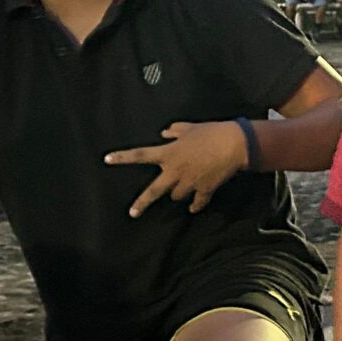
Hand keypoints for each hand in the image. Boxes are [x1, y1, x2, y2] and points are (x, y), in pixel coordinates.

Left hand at [106, 120, 246, 216]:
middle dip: (142, 203)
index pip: (140, 155)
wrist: (234, 145)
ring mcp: (189, 183)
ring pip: (177, 196)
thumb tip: (164, 132)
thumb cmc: (211, 132)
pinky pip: (197, 202)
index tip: (107, 159)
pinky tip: (194, 207)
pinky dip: (196, 205)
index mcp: (169, 154)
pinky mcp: (204, 190)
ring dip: (179, 192)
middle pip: (154, 190)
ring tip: (184, 188)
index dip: (122, 158)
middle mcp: (175, 171)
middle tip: (133, 213)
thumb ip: (175, 130)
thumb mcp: (190, 127)